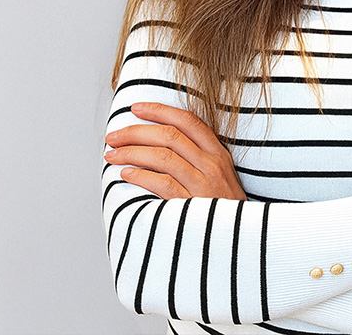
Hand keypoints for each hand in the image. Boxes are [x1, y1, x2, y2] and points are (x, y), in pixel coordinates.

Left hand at [104, 102, 245, 200]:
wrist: (240, 243)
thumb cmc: (223, 209)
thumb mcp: (220, 177)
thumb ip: (197, 159)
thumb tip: (159, 143)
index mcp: (218, 154)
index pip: (188, 121)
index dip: (160, 111)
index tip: (136, 108)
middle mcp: (212, 165)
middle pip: (170, 136)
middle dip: (137, 131)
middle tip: (114, 135)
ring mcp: (203, 185)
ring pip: (163, 157)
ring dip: (131, 152)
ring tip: (112, 155)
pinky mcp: (192, 206)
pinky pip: (162, 184)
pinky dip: (141, 176)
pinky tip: (126, 175)